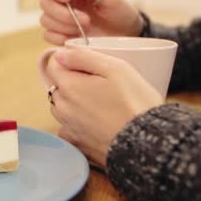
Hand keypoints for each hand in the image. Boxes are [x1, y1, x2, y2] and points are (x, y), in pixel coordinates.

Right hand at [39, 0, 143, 44]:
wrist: (126, 33)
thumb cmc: (118, 11)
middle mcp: (60, 2)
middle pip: (44, 3)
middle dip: (62, 13)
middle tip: (86, 20)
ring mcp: (58, 20)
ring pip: (45, 20)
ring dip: (63, 26)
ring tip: (85, 29)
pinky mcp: (60, 36)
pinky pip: (48, 36)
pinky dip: (59, 38)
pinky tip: (74, 39)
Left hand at [46, 47, 162, 166]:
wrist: (146, 144)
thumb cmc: (134, 102)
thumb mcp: (115, 68)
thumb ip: (83, 57)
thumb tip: (60, 53)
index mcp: (69, 87)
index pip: (53, 66)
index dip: (69, 61)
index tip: (87, 64)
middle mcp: (63, 109)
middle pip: (57, 87)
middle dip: (71, 82)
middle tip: (99, 84)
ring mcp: (69, 129)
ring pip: (62, 109)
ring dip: (73, 103)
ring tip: (99, 104)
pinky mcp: (78, 146)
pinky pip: (69, 130)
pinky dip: (77, 125)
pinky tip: (95, 124)